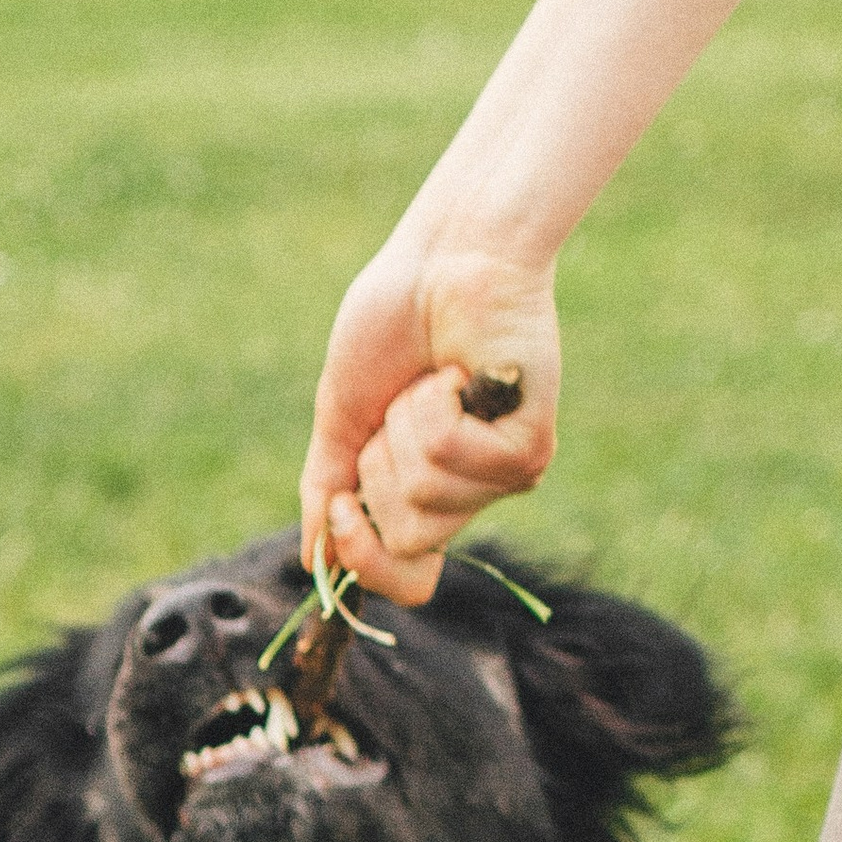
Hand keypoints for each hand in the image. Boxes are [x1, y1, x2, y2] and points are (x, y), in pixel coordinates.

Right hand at [301, 235, 560, 607]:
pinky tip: (459, 374)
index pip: (406, 580)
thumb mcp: (342, 416)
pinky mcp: (528, 449)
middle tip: (401, 406)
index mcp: (424, 494)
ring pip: (423, 499)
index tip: (340, 506)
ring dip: (406, 427)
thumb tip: (313, 559)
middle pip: (403, 542)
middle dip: (378, 468)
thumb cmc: (394, 325)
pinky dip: (435, 408)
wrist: (442, 262)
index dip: (364, 559)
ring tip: (434, 380)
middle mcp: (469, 496)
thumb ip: (327, 488)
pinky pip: (451, 457)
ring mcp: (501, 477)